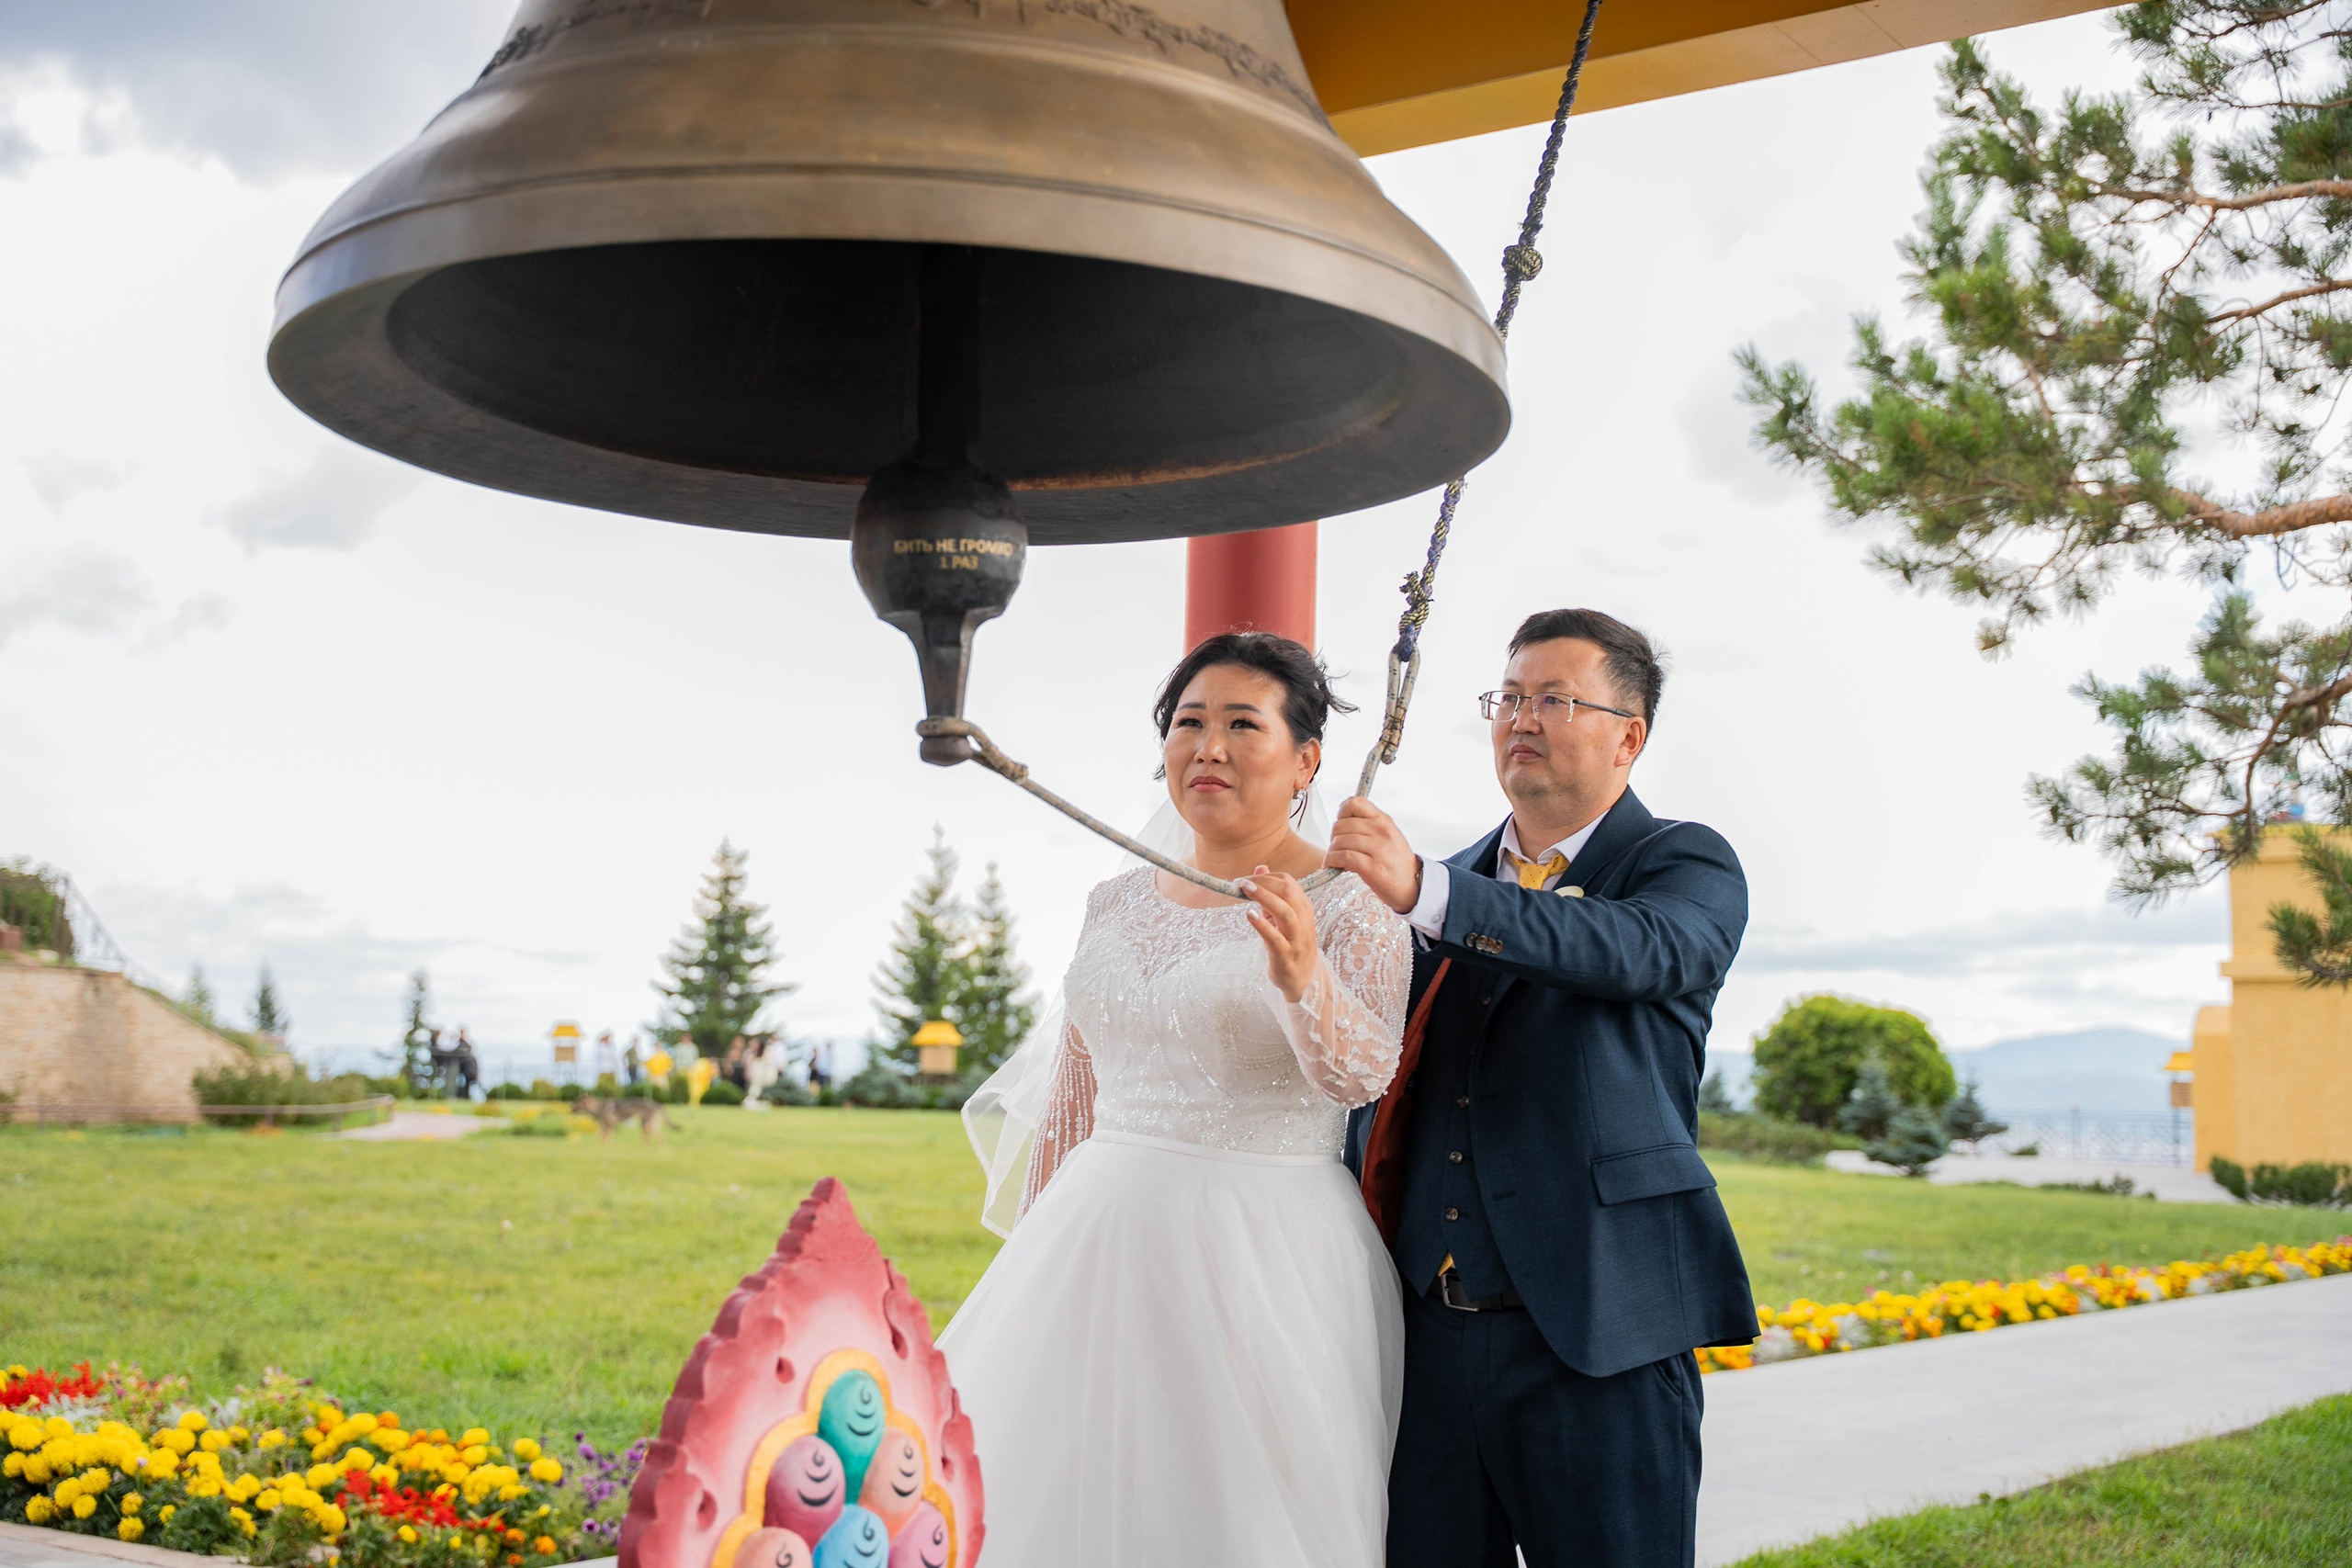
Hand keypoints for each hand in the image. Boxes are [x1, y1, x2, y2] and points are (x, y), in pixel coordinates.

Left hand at [1240, 866, 1316, 1002]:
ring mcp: (1296, 940)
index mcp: (1304, 909)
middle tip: (1242, 882)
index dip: (1267, 877)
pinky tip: (1249, 915)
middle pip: (1289, 893)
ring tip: (1245, 890)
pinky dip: (1262, 925)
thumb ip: (1272, 893)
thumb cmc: (1289, 944)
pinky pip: (1276, 939)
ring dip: (1264, 898)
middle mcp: (1303, 922)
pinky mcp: (1285, 956)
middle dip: (1265, 883)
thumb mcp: (1281, 917)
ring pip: (1285, 913)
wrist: (1302, 979)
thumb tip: (1260, 867)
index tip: (1247, 878)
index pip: (1289, 883)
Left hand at [1323, 796, 1421, 913]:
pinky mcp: (1372, 867)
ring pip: (1340, 841)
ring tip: (1335, 858)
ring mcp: (1378, 849)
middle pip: (1341, 824)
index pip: (1354, 803)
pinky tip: (1332, 865)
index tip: (1341, 824)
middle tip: (1337, 847)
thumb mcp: (1388, 835)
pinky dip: (1332, 861)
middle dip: (1334, 837)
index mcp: (1383, 820)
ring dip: (1332, 851)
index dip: (1342, 813)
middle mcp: (1381, 831)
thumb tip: (1342, 819)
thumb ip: (1369, 825)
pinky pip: (1343, 856)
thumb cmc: (1396, 862)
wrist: (1412, 886)